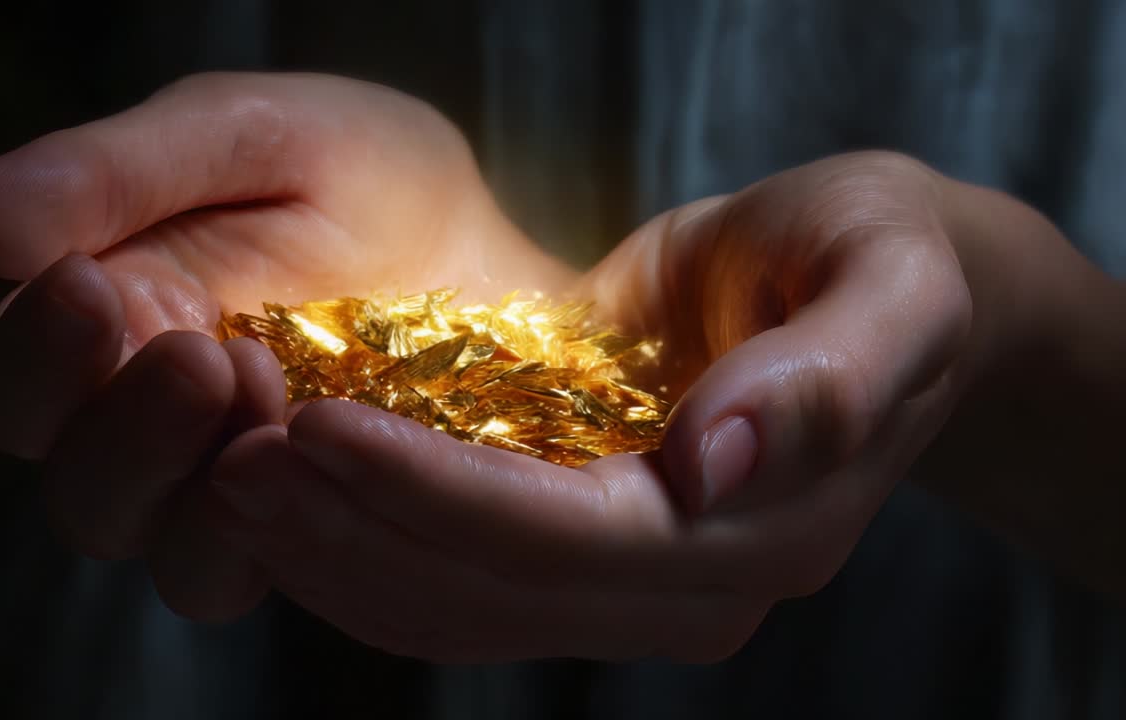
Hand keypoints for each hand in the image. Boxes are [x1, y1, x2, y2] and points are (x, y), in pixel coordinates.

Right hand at [0, 72, 571, 619]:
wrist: (489, 257)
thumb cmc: (363, 183)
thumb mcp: (253, 141)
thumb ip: (120, 176)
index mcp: (109, 323)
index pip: (19, 377)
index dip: (39, 350)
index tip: (91, 282)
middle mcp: (144, 423)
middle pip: (78, 483)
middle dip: (125, 426)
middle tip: (202, 353)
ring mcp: (221, 485)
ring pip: (152, 541)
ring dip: (192, 481)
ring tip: (268, 388)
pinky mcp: (295, 527)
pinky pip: (242, 569)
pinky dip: (261, 528)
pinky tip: (317, 454)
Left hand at [207, 151, 982, 660]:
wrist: (867, 292)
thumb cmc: (878, 263)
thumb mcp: (892, 286)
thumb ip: (827, 380)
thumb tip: (716, 465)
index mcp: (763, 528)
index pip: (571, 539)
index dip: (433, 493)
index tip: (314, 425)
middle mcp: (693, 587)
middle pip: (494, 593)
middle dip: (356, 532)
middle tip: (234, 458)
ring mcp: (635, 587)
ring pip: (459, 611)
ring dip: (338, 557)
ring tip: (234, 477)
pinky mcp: (583, 559)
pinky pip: (457, 589)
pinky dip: (367, 552)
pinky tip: (295, 495)